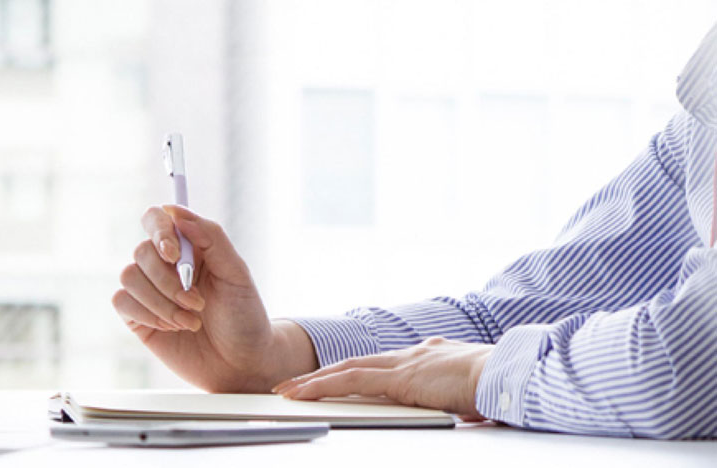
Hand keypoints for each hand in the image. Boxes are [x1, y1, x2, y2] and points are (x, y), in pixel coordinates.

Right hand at [112, 205, 316, 392]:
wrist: (240, 363)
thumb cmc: (244, 317)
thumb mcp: (237, 274)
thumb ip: (211, 238)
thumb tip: (177, 213)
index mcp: (190, 247)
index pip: (158, 219)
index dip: (159, 230)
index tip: (174, 254)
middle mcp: (166, 265)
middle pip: (142, 251)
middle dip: (168, 280)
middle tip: (197, 302)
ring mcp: (150, 290)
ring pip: (129, 276)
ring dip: (161, 302)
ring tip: (190, 321)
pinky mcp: (138, 316)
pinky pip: (122, 301)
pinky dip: (148, 314)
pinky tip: (172, 328)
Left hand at [274, 337, 491, 418]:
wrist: (512, 375)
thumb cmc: (499, 388)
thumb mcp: (471, 395)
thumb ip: (456, 401)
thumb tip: (461, 414)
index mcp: (427, 358)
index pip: (379, 365)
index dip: (351, 373)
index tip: (333, 381)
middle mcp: (412, 354)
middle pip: (356, 364)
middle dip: (323, 375)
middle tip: (294, 385)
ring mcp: (405, 362)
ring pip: (347, 369)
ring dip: (314, 382)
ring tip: (288, 392)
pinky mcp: (401, 376)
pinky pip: (353, 381)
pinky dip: (325, 386)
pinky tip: (305, 394)